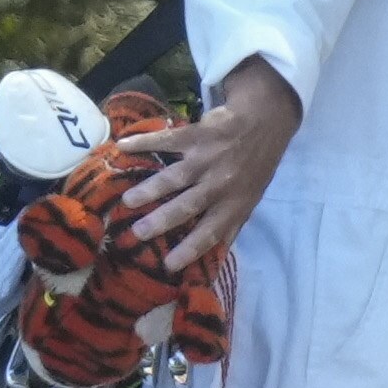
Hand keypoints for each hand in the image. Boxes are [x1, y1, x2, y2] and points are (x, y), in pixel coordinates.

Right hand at [121, 61, 299, 271]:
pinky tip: (123, 147)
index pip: (210, 232)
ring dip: (150, 188)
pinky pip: (167, 140)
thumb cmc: (255, 167)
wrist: (264, 123)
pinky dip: (144, 142)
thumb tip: (217, 255)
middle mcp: (218, 184)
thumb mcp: (250, 199)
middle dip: (162, 220)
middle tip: (137, 232)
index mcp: (232, 205)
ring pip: (175, 177)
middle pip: (187, 206)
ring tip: (127, 201)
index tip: (168, 265)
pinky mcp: (196, 135)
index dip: (191, 249)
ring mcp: (206, 159)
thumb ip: (232, 225)